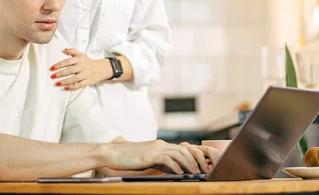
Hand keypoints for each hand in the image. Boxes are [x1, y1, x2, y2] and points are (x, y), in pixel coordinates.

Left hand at [49, 48, 110, 89]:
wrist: (101, 68)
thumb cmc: (88, 62)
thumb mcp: (82, 55)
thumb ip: (73, 52)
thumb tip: (64, 50)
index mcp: (80, 59)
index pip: (68, 61)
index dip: (59, 65)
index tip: (52, 68)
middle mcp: (83, 66)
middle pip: (70, 70)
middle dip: (60, 73)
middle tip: (52, 76)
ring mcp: (86, 74)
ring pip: (74, 79)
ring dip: (64, 81)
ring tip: (57, 83)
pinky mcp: (88, 81)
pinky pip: (79, 85)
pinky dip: (72, 87)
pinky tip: (65, 88)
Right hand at [103, 140, 219, 174]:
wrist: (113, 153)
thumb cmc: (130, 159)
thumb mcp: (149, 160)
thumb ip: (162, 163)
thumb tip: (176, 170)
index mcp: (162, 145)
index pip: (184, 148)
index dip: (195, 156)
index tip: (203, 166)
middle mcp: (161, 145)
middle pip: (185, 149)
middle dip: (197, 159)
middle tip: (204, 170)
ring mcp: (155, 148)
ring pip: (179, 153)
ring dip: (190, 163)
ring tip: (196, 172)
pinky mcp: (149, 155)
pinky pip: (167, 159)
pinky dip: (176, 166)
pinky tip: (181, 173)